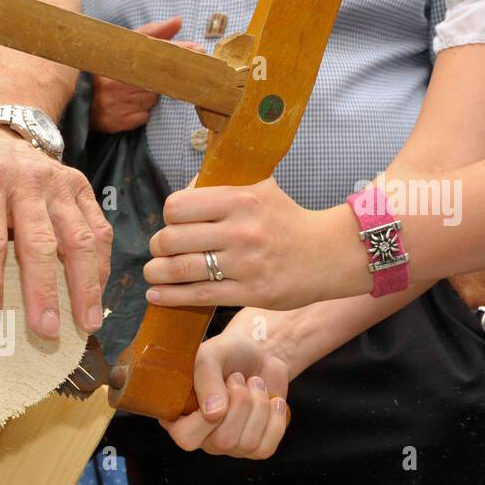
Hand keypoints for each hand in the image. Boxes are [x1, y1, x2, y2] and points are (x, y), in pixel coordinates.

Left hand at [0, 123, 111, 336]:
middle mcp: (29, 180)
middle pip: (40, 243)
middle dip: (44, 291)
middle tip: (45, 330)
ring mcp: (60, 184)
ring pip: (80, 238)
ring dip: (85, 284)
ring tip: (84, 323)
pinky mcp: (82, 189)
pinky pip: (99, 230)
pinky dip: (100, 265)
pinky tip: (96, 296)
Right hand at [90, 16, 190, 133]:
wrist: (77, 100)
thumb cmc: (107, 71)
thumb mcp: (124, 47)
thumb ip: (152, 34)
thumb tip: (178, 21)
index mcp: (116, 59)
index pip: (154, 52)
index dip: (177, 50)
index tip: (198, 50)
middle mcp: (115, 82)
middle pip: (156, 80)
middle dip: (162, 79)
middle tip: (162, 77)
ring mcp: (114, 103)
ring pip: (151, 100)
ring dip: (149, 96)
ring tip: (132, 92)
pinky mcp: (114, 122)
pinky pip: (142, 117)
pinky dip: (140, 112)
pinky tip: (128, 106)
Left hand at [144, 177, 368, 310]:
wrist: (331, 252)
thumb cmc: (288, 220)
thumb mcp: (260, 190)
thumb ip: (222, 188)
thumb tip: (184, 192)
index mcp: (240, 199)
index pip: (178, 206)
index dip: (168, 217)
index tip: (173, 224)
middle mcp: (240, 230)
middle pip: (172, 239)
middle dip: (158, 247)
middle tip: (160, 251)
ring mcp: (244, 264)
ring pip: (180, 269)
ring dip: (157, 273)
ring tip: (153, 273)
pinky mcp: (250, 292)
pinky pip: (198, 296)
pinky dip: (170, 296)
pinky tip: (157, 295)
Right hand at [162, 328, 291, 458]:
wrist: (259, 355)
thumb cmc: (228, 354)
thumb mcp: (210, 355)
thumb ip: (205, 379)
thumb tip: (213, 414)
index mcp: (178, 417)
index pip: (186, 437)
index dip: (208, 415)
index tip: (224, 383)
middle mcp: (200, 437)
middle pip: (222, 441)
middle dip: (240, 403)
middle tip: (238, 378)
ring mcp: (228, 446)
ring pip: (247, 443)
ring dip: (258, 405)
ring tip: (254, 384)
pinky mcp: (254, 448)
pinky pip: (266, 448)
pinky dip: (275, 419)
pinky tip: (272, 400)